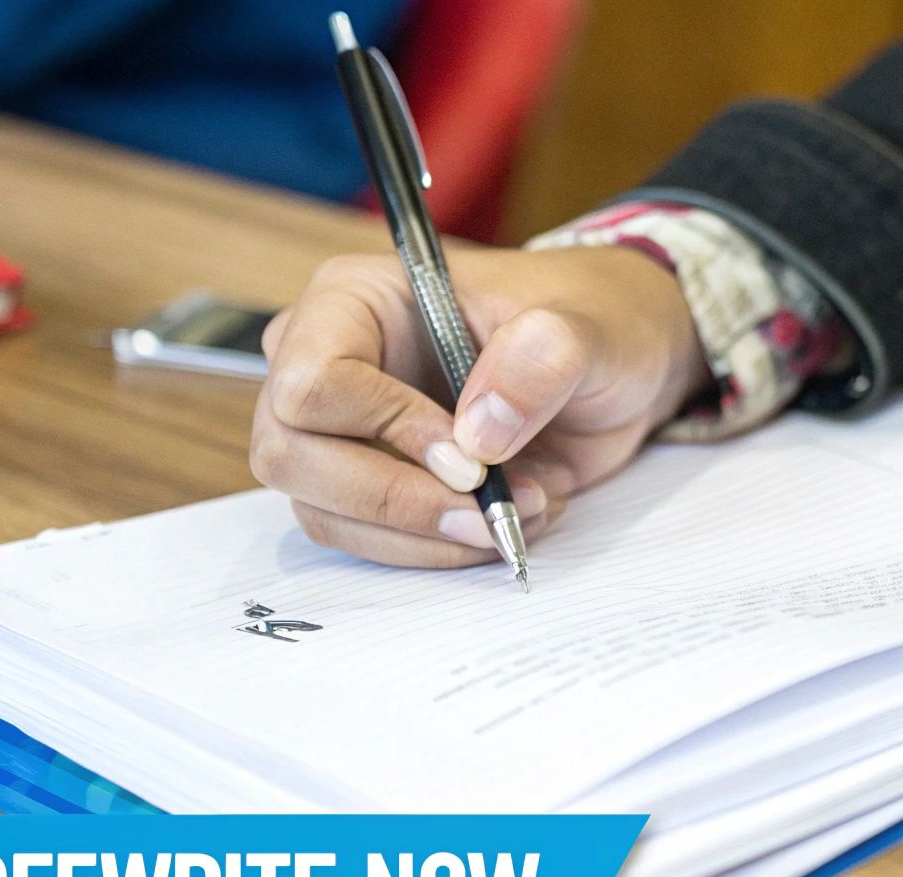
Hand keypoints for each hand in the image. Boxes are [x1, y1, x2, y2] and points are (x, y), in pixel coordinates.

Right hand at [250, 246, 706, 566]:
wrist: (609, 368)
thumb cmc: (587, 324)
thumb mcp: (586, 329)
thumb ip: (542, 361)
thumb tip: (479, 433)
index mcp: (356, 299)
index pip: (312, 382)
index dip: (384, 430)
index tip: (471, 459)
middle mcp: (326, 363)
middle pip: (293, 457)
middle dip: (396, 501)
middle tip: (488, 513)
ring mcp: (341, 431)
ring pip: (327, 513)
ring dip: (424, 535)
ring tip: (516, 510)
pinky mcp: (371, 482)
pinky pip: (368, 539)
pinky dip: (436, 549)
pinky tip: (501, 521)